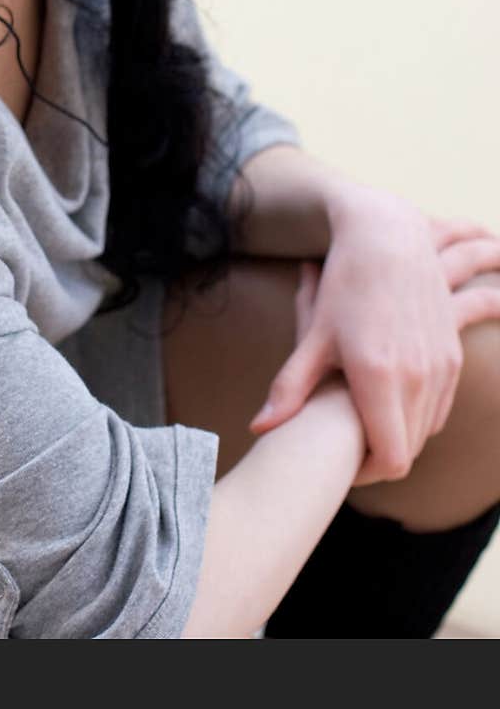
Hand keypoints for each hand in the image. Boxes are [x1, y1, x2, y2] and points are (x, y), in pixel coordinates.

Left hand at [247, 189, 499, 485]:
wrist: (390, 238)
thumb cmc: (346, 285)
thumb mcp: (314, 336)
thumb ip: (288, 389)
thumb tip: (260, 429)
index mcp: (380, 378)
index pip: (390, 461)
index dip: (366, 474)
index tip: (341, 467)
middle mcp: (417, 377)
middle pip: (408, 451)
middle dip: (378, 457)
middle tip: (347, 451)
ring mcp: (440, 366)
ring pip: (426, 430)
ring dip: (400, 435)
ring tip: (364, 426)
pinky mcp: (452, 355)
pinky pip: (440, 406)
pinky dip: (418, 413)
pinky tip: (390, 404)